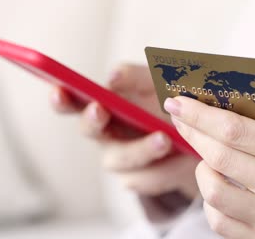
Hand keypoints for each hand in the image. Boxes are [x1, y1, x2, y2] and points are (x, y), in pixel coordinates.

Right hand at [50, 64, 198, 198]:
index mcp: (103, 106)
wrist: (196, 134)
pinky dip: (166, 168)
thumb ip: (135, 76)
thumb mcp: (157, 83)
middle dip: (92, 121)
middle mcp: (105, 134)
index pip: (72, 103)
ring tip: (164, 139)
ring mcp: (120, 159)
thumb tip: (112, 76)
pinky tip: (181, 158)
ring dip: (141, 149)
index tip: (57, 90)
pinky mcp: (140, 179)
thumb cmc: (167, 101)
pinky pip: (146, 178)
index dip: (61, 99)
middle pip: (89, 131)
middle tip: (100, 110)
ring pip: (121, 159)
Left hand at [164, 96, 254, 238]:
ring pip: (214, 191)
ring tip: (206, 155)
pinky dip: (210, 199)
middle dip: (191, 132)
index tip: (177, 102)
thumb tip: (218, 104)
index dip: (200, 114)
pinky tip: (217, 184)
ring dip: (200, 167)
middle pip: (219, 156)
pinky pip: (219, 220)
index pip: (234, 130)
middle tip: (179, 117)